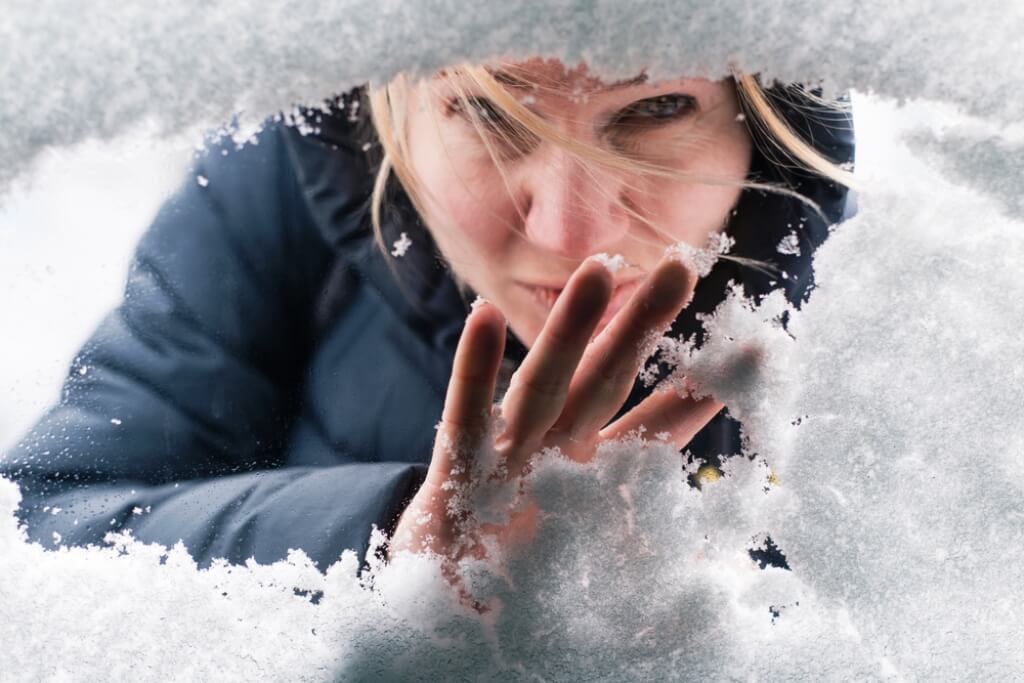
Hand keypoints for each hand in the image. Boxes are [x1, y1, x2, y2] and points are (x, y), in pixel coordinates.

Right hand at [390, 255, 723, 565]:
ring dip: (567, 332)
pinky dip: (473, 372)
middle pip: (604, 382)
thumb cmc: (524, 586)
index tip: (754, 350)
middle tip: (681, 267)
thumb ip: (657, 565)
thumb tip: (734, 578)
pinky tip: (482, 315)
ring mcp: (508, 461)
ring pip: (541, 386)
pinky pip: (465, 420)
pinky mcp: (457, 479)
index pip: (657, 431)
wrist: (445, 617)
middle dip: (640, 327)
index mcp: (596, 479)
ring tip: (598, 273)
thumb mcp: (605, 578)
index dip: (699, 393)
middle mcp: (556, 456)